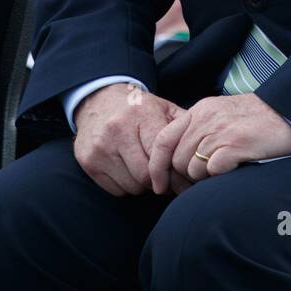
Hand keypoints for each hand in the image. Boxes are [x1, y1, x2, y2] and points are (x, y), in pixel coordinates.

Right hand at [73, 83, 190, 196]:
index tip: (181, 178)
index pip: (159, 156)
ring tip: (147, 170)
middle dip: (159, 181)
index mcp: (140, 115)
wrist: (98, 100)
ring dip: (143, 185)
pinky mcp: (88, 162)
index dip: (172, 171)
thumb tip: (202, 154)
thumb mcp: (162, 108)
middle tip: (166, 178)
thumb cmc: (138, 108)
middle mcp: (117, 131)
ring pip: (132, 186)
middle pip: (145, 175)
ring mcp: (100, 148)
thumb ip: (183, 128)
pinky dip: (127, 186)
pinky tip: (129, 170)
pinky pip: (116, 190)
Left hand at [147, 93, 290, 192]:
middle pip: (177, 160)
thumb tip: (179, 160)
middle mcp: (206, 118)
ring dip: (205, 177)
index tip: (159, 185)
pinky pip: (212, 171)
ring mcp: (220, 131)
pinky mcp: (235, 145)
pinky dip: (219, 176)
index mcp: (201, 110)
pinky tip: (235, 167)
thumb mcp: (223, 115)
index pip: (163, 139)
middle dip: (186, 176)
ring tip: (225, 169)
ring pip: (193, 169)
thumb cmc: (258, 120)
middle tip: (204, 180)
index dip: (157, 165)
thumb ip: (200, 130)